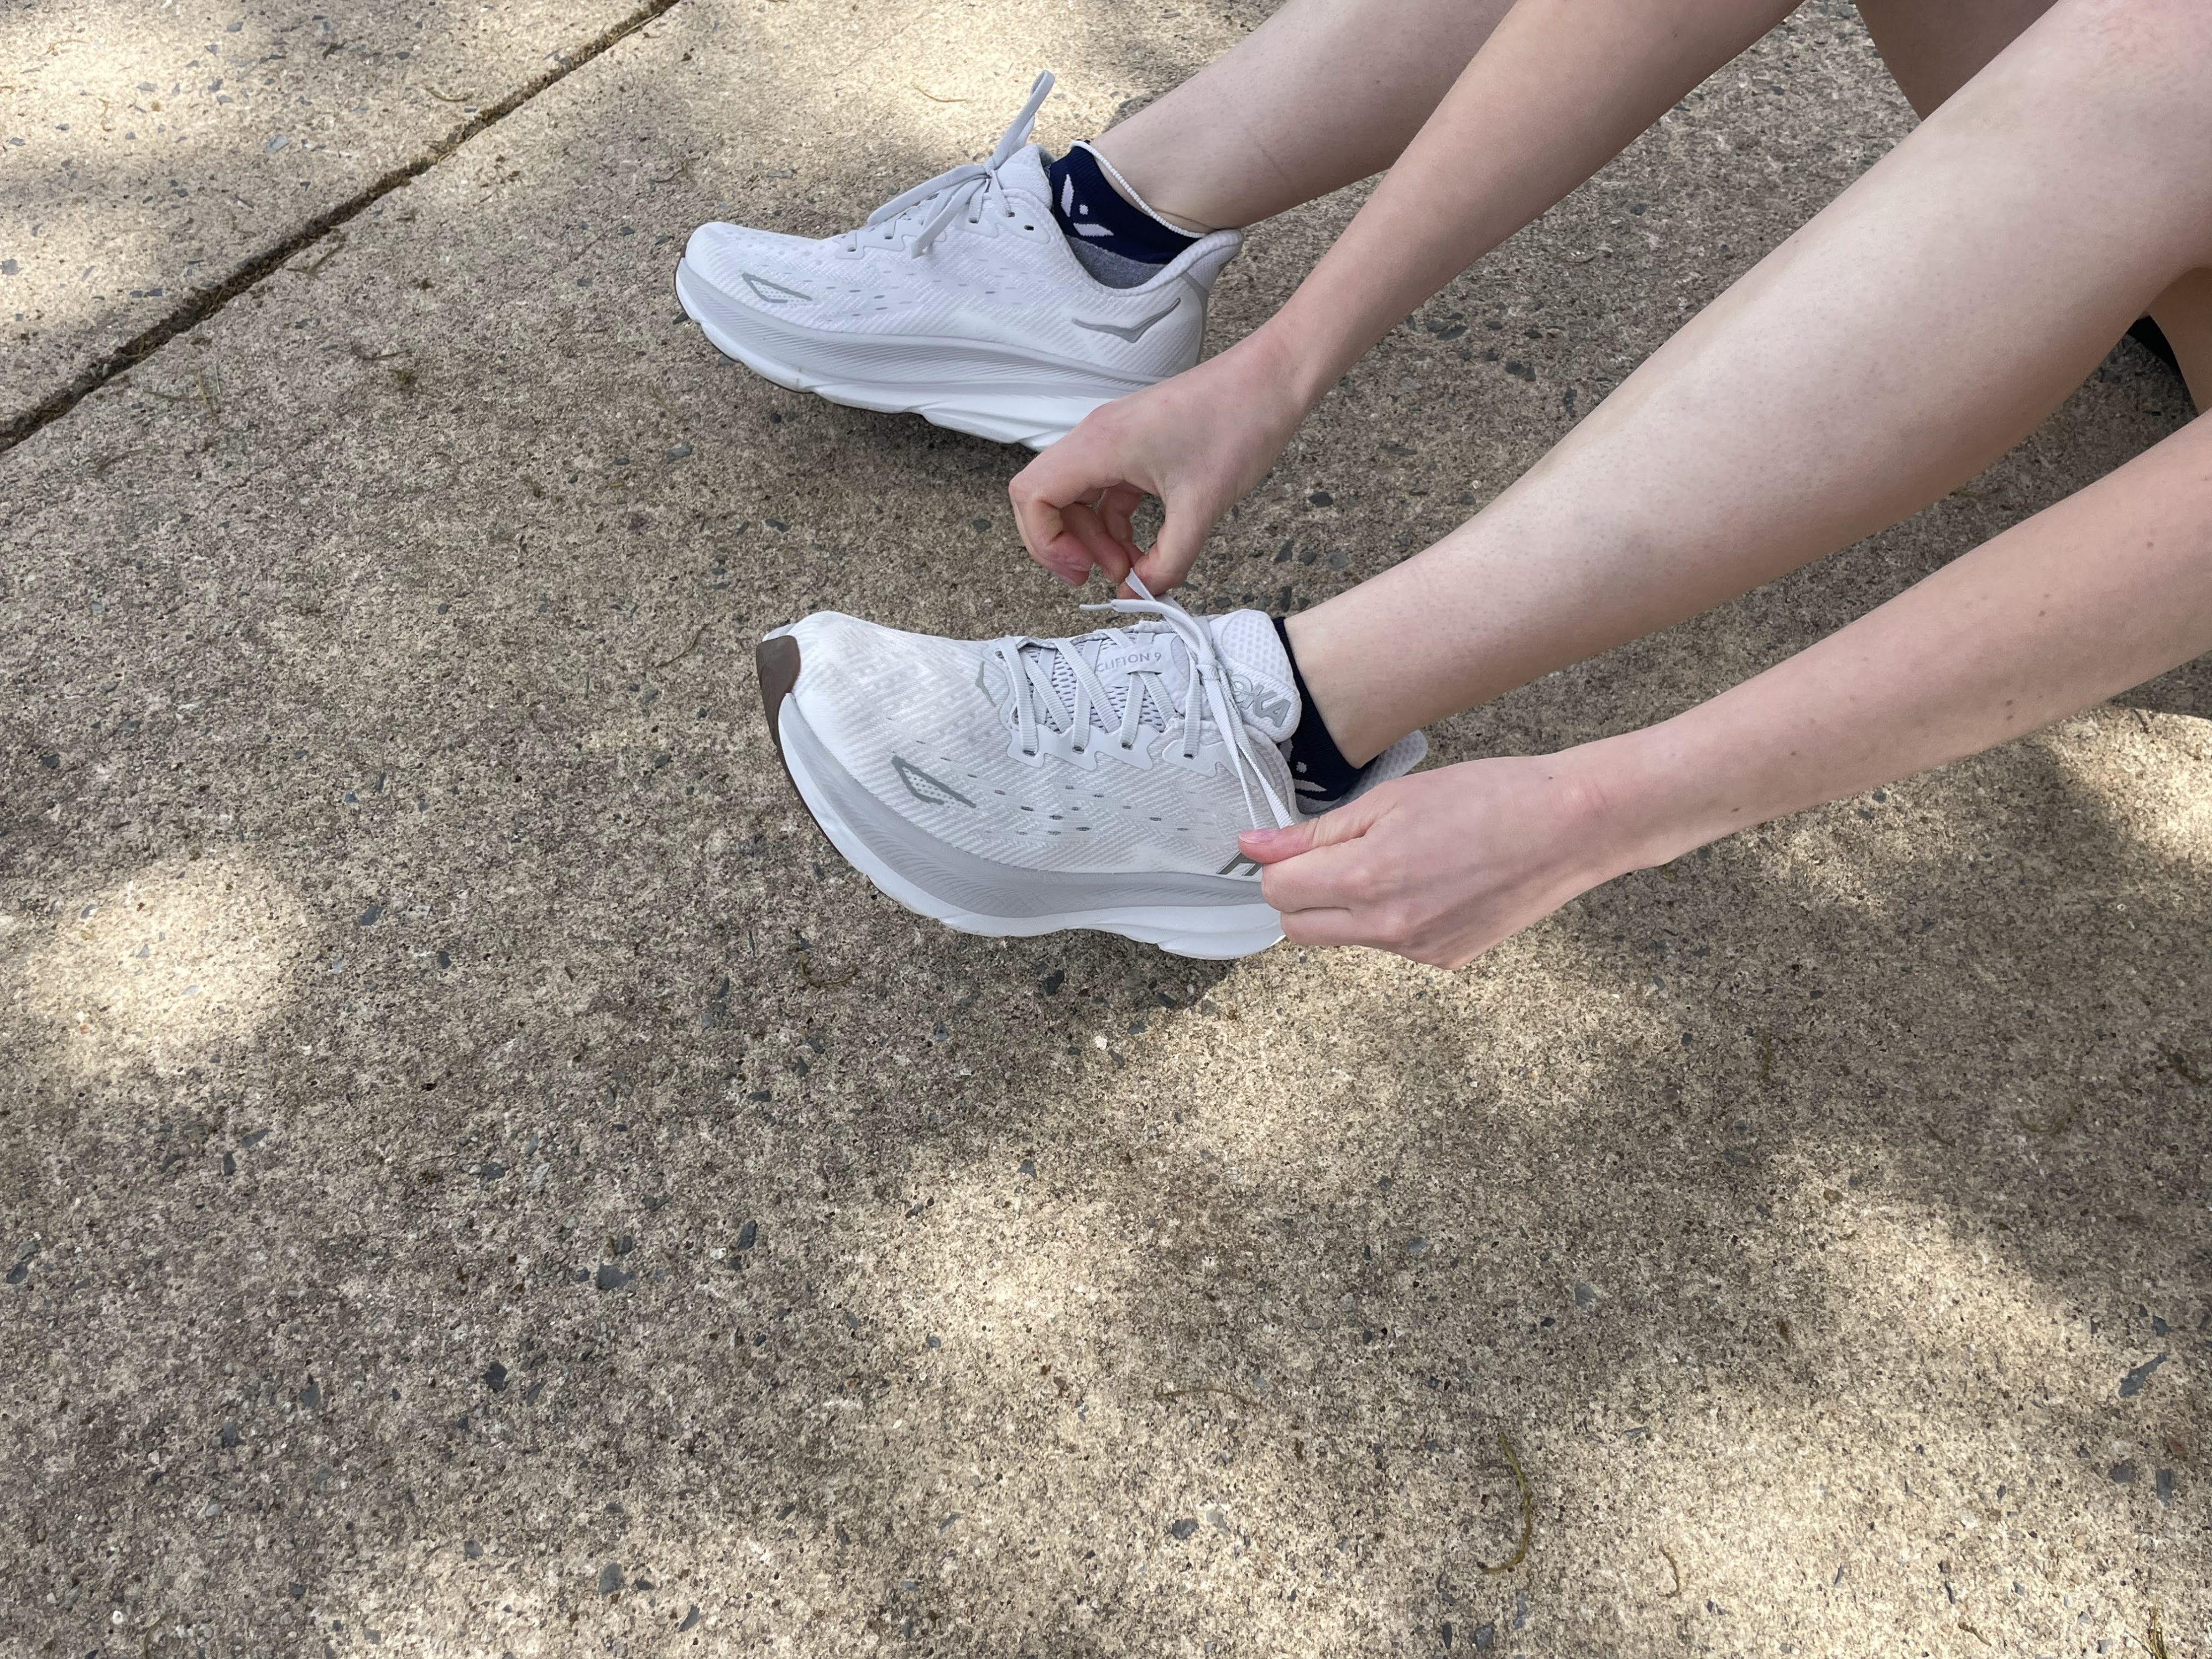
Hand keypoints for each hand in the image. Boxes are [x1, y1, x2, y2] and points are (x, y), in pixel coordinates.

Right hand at [1009, 332, 1309, 592]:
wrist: (1273, 380)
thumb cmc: (1239, 423)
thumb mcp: (1201, 508)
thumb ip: (1168, 561)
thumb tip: (1143, 592)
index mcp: (1100, 444)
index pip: (1032, 495)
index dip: (1045, 543)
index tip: (1080, 571)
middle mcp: (1097, 437)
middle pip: (1047, 499)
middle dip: (1068, 546)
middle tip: (1106, 575)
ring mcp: (1115, 439)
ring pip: (1077, 498)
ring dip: (1096, 539)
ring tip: (1133, 567)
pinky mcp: (1136, 444)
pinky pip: (1107, 491)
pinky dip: (1117, 524)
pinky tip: (1145, 548)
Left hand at [1239, 749, 1650, 966]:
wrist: (1570, 827)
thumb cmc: (1489, 797)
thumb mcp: (1391, 799)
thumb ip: (1316, 832)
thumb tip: (1252, 846)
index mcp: (1368, 878)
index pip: (1278, 893)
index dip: (1279, 866)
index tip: (1298, 846)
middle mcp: (1389, 926)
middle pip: (1298, 929)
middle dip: (1303, 894)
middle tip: (1341, 855)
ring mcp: (1419, 950)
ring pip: (1346, 937)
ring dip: (1351, 906)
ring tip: (1402, 862)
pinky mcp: (1446, 960)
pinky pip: (1391, 945)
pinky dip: (1394, 918)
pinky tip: (1433, 883)